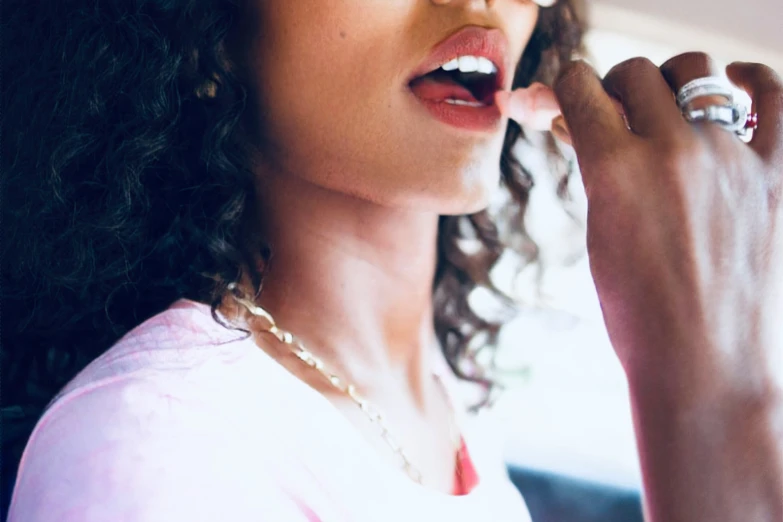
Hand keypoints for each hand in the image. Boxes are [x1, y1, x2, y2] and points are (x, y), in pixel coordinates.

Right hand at [520, 52, 782, 521]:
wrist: (699, 360)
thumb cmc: (635, 309)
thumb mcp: (597, 231)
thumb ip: (591, 166)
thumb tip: (574, 119)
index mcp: (614, 167)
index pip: (580, 85)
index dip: (566, 84)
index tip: (568, 93)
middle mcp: (673, 150)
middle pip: (635, 73)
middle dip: (615, 86)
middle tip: (612, 114)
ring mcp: (729, 157)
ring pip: (695, 70)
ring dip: (670, 79)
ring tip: (665, 105)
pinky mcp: (773, 173)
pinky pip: (775, 96)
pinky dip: (753, 79)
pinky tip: (736, 82)